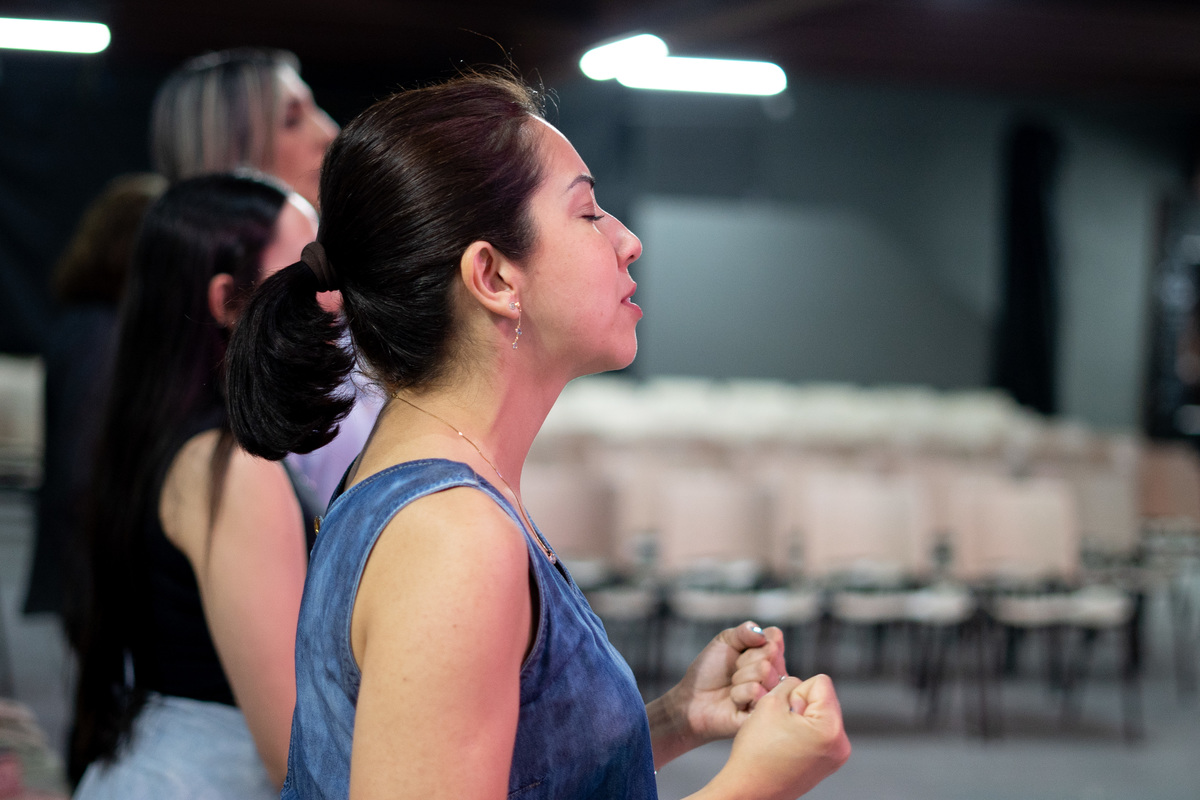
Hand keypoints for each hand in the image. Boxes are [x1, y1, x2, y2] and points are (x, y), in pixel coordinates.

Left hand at [675, 621, 787, 743]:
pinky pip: (756, 691)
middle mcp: (777, 675)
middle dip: (744, 661)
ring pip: (765, 671)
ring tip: (733, 686)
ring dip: (740, 677)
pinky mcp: (765, 712)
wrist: (693, 698)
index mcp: (771, 656)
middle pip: (771, 654)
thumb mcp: (724, 642)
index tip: (739, 653)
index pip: (774, 638)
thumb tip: (762, 635)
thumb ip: (744, 631)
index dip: (753, 643)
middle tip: (733, 672)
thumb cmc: (710, 670)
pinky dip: (738, 693)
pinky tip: (735, 701)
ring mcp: (772, 694)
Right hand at [708, 674, 849, 799]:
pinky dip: (804, 732)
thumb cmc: (756, 753)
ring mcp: (836, 756)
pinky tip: (787, 745)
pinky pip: (819, 732)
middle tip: (781, 727)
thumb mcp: (769, 702)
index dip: (796, 692)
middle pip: (824, 698)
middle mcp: (841, 744)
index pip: (820, 683)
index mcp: (830, 729)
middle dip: (801, 705)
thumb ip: (789, 684)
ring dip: (802, 718)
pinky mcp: (828, 763)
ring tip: (783, 737)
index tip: (784, 714)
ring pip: (820, 714)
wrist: (750, 790)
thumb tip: (800, 685)